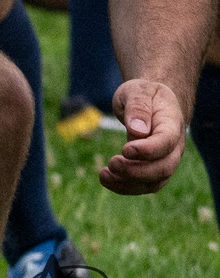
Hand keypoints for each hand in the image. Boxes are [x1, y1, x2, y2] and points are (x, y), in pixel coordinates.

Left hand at [99, 78, 185, 193]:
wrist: (153, 101)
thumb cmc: (144, 95)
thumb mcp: (138, 91)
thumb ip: (138, 107)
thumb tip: (137, 130)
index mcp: (172, 124)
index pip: (166, 142)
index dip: (148, 150)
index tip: (125, 150)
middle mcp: (174, 147)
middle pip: (163, 168)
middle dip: (136, 171)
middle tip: (112, 163)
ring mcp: (166, 160)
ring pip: (154, 182)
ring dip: (128, 184)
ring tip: (103, 175)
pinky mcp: (154, 169)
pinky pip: (144, 185)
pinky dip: (125, 186)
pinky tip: (106, 179)